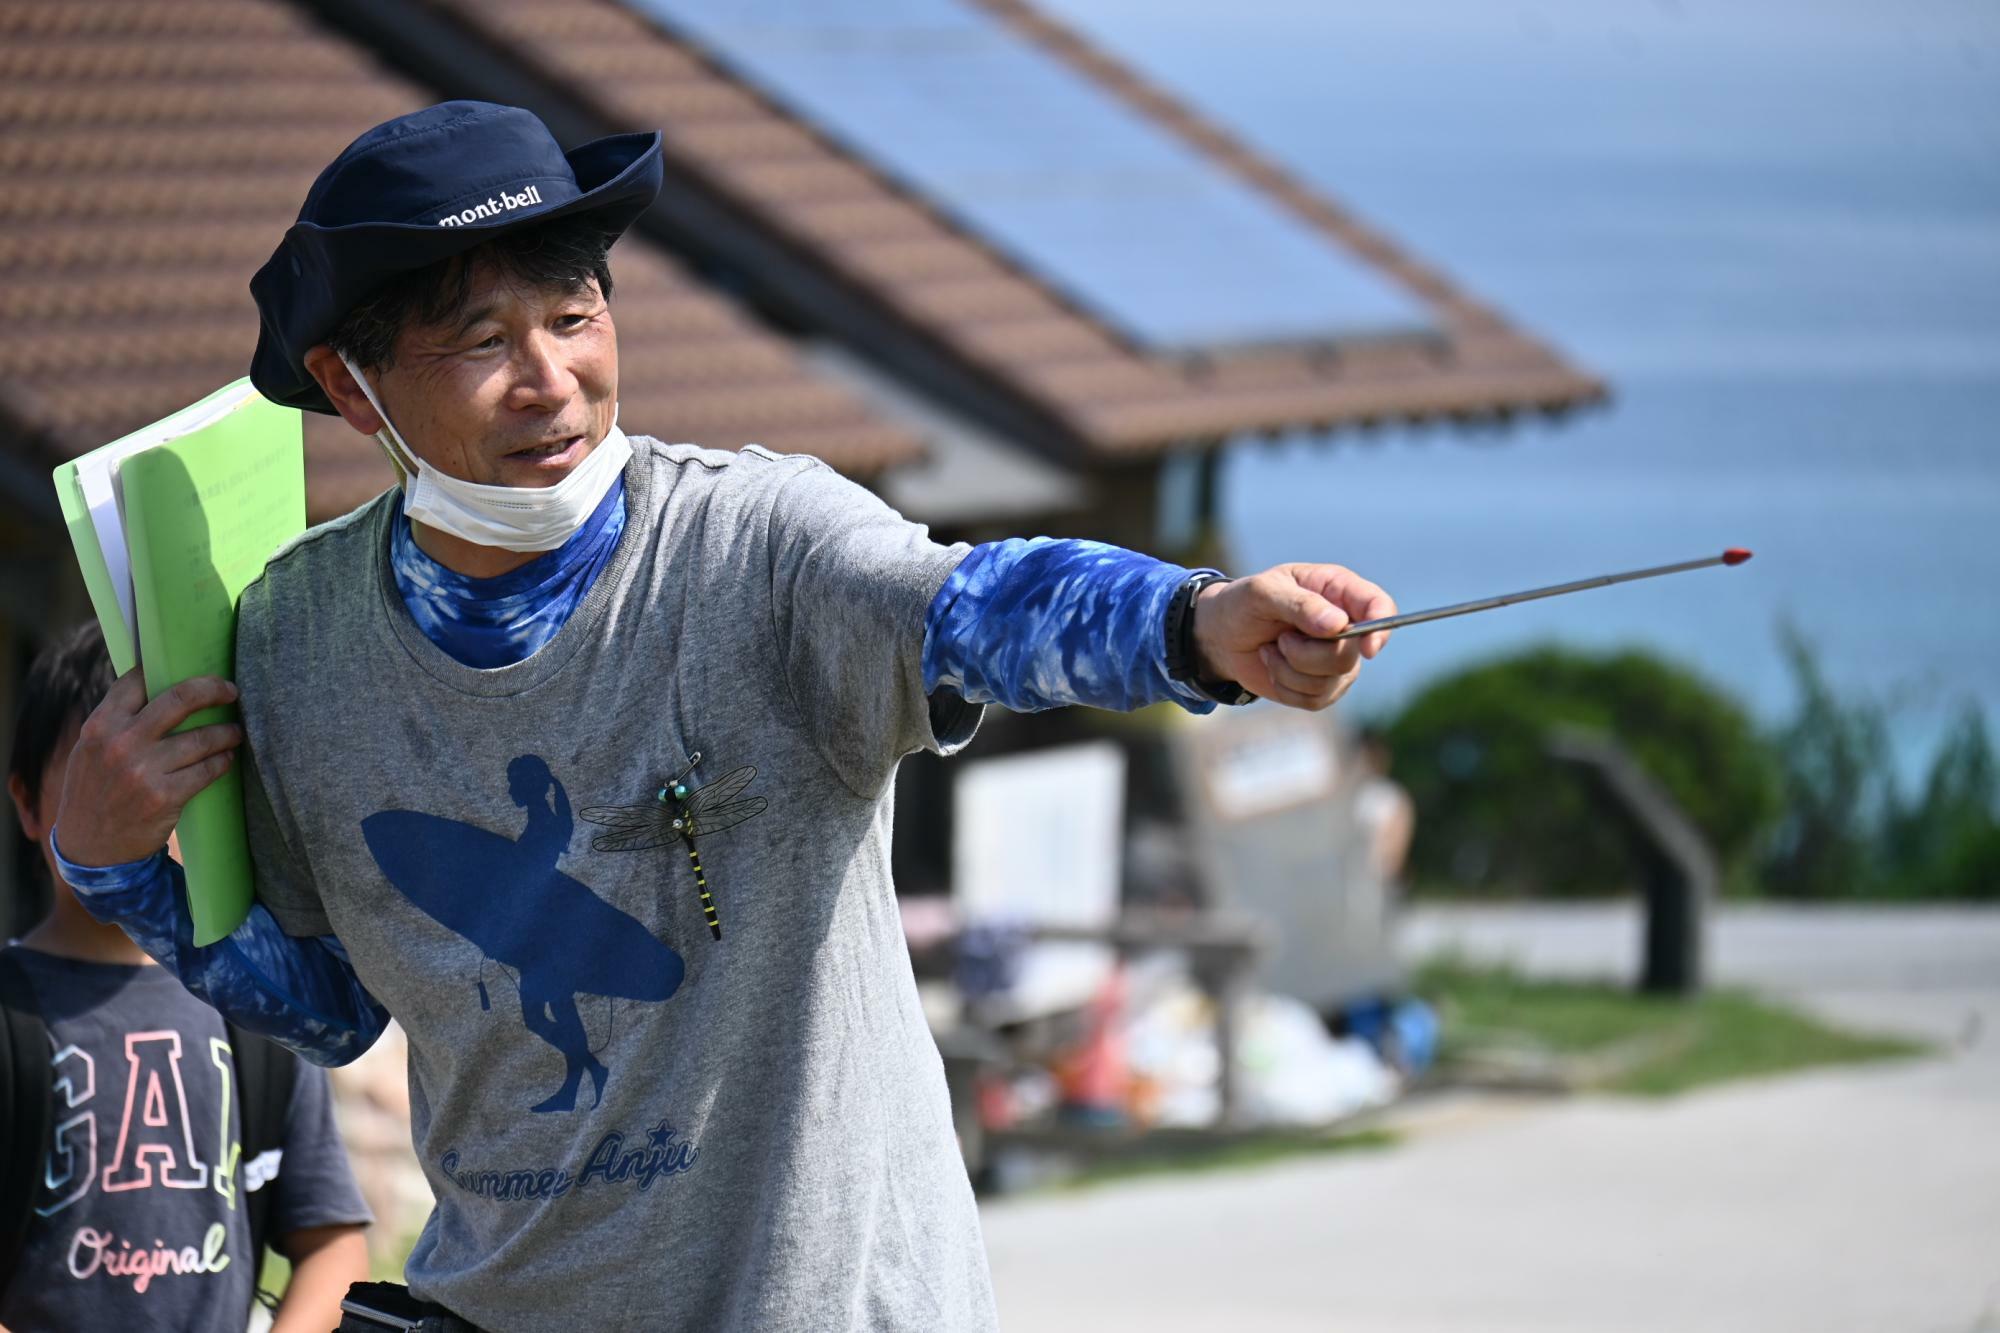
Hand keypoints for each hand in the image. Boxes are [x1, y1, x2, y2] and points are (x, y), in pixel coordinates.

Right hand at [55, 670, 241, 866]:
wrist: (91, 848)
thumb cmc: (96, 792)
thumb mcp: (92, 751)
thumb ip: (118, 722)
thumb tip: (159, 687)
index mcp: (99, 726)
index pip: (137, 681)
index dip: (168, 668)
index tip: (194, 670)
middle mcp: (120, 743)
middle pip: (180, 699)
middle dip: (213, 689)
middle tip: (231, 691)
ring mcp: (143, 771)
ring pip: (202, 737)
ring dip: (227, 732)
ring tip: (235, 732)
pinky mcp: (164, 797)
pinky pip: (208, 770)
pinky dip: (223, 762)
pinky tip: (227, 758)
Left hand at [1191, 564, 1394, 710]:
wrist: (1221, 635)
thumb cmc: (1243, 604)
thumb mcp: (1262, 593)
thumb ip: (1300, 604)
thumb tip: (1338, 624)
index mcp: (1337, 590)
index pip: (1379, 606)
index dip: (1381, 627)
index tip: (1367, 648)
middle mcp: (1345, 625)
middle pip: (1351, 654)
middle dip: (1306, 654)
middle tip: (1281, 638)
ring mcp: (1336, 659)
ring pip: (1332, 681)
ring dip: (1290, 670)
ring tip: (1273, 649)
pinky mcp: (1321, 687)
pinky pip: (1315, 700)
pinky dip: (1286, 687)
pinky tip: (1274, 666)